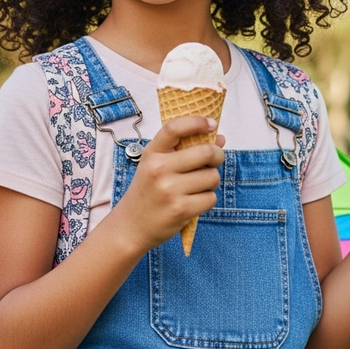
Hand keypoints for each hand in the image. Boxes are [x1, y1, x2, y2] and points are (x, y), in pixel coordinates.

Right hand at [113, 116, 224, 253]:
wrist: (130, 226)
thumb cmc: (147, 192)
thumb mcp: (157, 165)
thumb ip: (185, 150)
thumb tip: (219, 139)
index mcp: (152, 153)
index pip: (175, 128)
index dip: (197, 122)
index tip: (212, 124)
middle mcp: (159, 169)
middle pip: (206, 152)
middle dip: (217, 155)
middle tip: (214, 160)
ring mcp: (169, 190)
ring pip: (212, 177)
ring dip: (211, 181)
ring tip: (197, 187)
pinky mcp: (180, 209)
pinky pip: (210, 198)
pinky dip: (207, 200)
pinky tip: (193, 202)